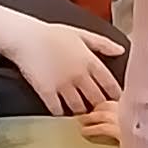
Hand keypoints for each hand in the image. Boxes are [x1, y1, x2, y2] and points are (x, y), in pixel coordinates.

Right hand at [0, 2, 126, 116]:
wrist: (25, 37)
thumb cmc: (53, 34)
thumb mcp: (81, 34)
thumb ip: (103, 43)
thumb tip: (122, 51)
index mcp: (90, 61)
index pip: (110, 85)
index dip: (115, 96)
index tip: (117, 101)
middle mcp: (79, 75)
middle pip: (97, 100)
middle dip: (100, 106)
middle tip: (100, 111)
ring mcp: (62, 85)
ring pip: (79, 108)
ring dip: (82, 112)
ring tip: (82, 112)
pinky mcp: (46, 92)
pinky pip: (58, 110)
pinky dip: (61, 113)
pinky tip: (62, 110)